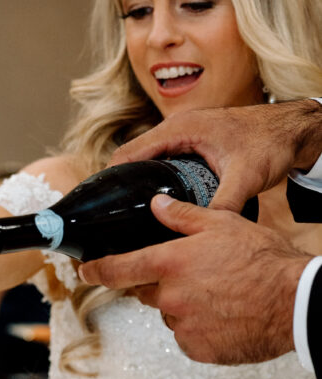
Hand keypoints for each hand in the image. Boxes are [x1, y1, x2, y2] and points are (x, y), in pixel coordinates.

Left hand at [79, 194, 310, 363]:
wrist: (292, 303)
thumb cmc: (262, 260)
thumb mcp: (223, 224)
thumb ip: (183, 216)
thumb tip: (157, 205)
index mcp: (170, 264)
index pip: (119, 269)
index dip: (98, 270)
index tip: (85, 271)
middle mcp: (170, 298)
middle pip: (146, 293)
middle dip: (160, 284)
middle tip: (194, 276)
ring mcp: (181, 326)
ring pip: (169, 315)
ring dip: (183, 307)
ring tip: (217, 295)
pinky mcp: (195, 349)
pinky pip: (186, 337)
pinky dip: (198, 328)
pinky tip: (222, 316)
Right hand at [109, 100, 321, 212]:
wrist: (292, 130)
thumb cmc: (270, 142)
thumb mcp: (245, 177)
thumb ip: (224, 204)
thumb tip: (205, 235)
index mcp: (181, 128)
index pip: (130, 152)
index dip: (111, 178)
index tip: (99, 205)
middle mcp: (179, 128)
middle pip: (133, 158)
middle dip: (120, 186)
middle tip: (110, 218)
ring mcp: (185, 135)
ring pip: (147, 161)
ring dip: (136, 184)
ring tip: (125, 215)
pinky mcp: (192, 143)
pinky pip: (162, 162)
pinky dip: (153, 180)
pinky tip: (154, 205)